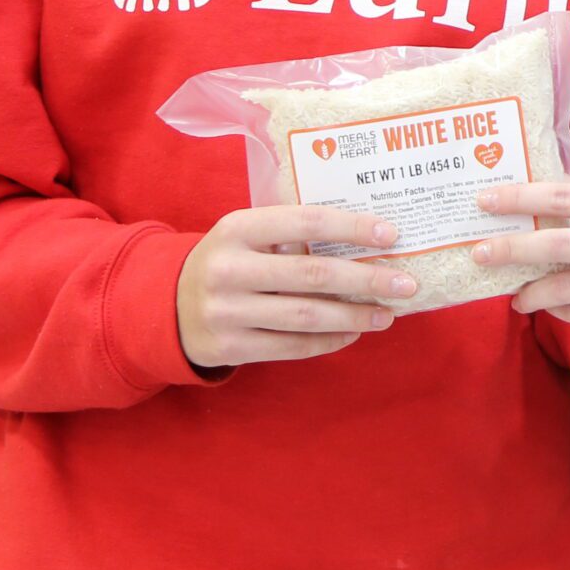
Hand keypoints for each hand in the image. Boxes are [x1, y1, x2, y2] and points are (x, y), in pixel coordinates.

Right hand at [176, 204, 414, 368]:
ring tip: (388, 314)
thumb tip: (364, 238)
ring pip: (307, 315)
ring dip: (355, 315)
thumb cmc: (227, 261)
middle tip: (405, 283)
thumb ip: (289, 232)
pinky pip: (292, 345)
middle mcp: (229, 268)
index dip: (352, 228)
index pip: (306, 222)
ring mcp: (227, 311)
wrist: (165, 307)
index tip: (391, 234)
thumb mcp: (245, 234)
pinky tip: (353, 333)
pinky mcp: (230, 347)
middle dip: (367, 279)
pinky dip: (329, 340)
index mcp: (237, 228)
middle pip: (314, 274)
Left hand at [471, 179, 569, 335]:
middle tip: (480, 252)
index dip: (523, 198)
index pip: (567, 197)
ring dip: (530, 289)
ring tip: (510, 289)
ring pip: (569, 288)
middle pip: (563, 244)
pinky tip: (541, 302)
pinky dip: (555, 308)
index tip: (486, 201)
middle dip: (514, 248)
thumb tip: (520, 189)